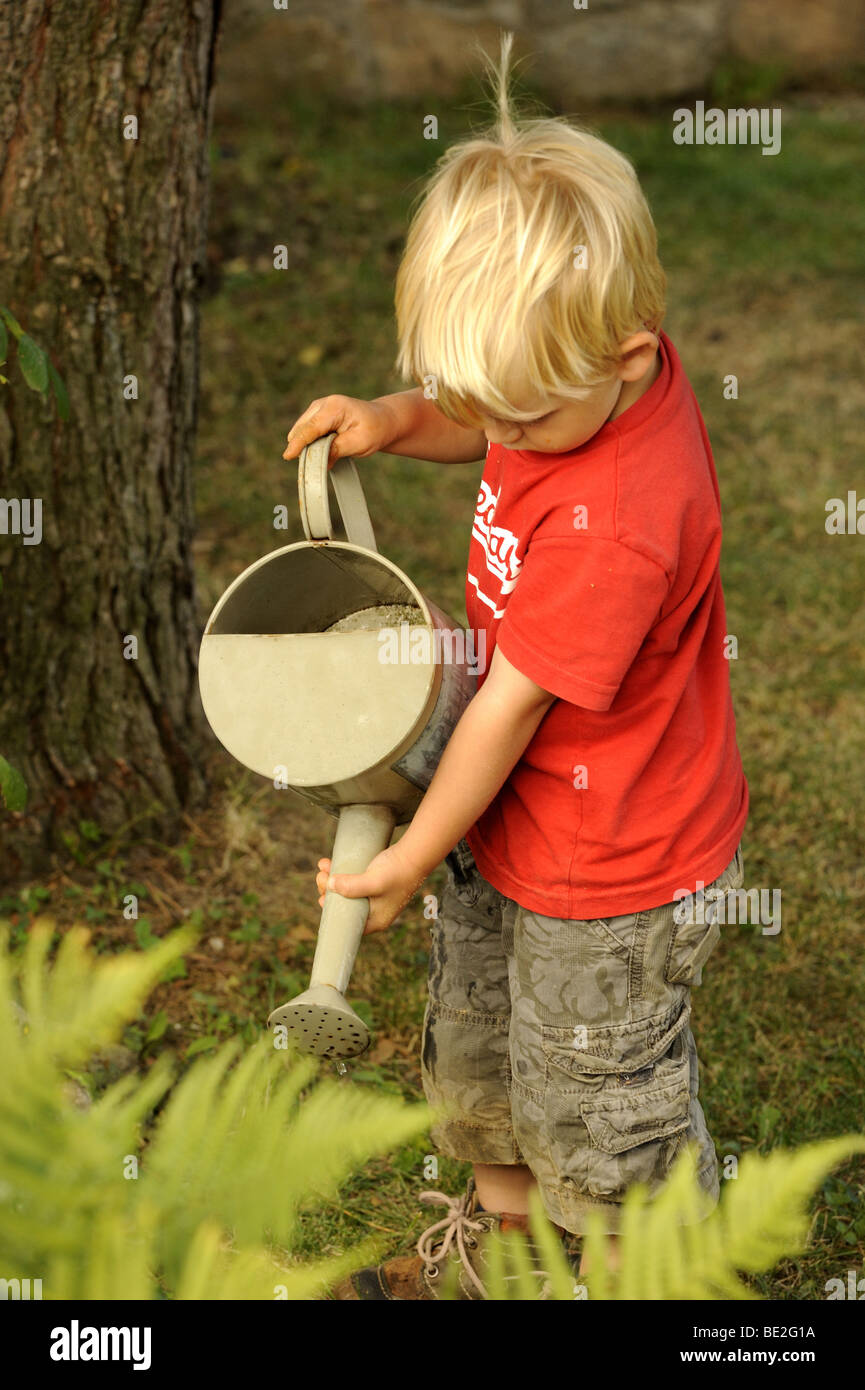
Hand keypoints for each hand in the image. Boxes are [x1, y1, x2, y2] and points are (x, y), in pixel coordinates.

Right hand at [283, 395, 395, 466]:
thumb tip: (318, 461)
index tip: (288, 456)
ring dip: (307, 445)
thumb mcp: (360, 443)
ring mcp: (318, 408)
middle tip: (313, 467)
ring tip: (323, 457)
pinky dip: (310, 442)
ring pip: (301, 430)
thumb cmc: (374, 430)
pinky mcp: (316, 414)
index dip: (299, 443)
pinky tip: (323, 450)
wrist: (382, 421)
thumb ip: (337, 450)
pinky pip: (306, 431)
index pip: (311, 428)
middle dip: (302, 447)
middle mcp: (322, 404)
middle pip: (302, 429)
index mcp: (334, 407)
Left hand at [314, 840, 428, 933]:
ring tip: (324, 866)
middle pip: (344, 906)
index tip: (322, 899)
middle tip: (321, 877)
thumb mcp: (373, 882)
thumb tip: (328, 885)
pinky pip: (351, 881)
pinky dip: (340, 873)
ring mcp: (373, 897)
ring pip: (346, 892)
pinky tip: (330, 862)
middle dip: (329, 891)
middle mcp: (373, 911)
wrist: (415, 854)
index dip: (332, 913)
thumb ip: (352, 887)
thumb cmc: (398, 872)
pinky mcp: (372, 882)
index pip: (348, 924)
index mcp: (376, 920)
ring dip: (332, 880)